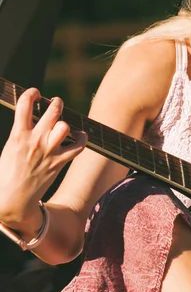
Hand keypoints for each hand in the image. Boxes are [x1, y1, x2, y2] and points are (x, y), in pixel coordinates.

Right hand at [0, 88, 85, 232]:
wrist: (12, 198)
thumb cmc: (8, 171)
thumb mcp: (10, 147)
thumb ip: (21, 131)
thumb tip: (31, 116)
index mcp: (18, 135)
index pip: (25, 104)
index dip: (31, 93)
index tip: (35, 93)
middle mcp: (35, 141)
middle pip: (53, 111)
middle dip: (56, 103)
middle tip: (56, 103)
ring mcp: (48, 151)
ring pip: (65, 127)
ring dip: (66, 123)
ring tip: (64, 123)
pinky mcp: (59, 162)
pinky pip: (78, 147)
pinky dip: (82, 139)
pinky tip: (79, 136)